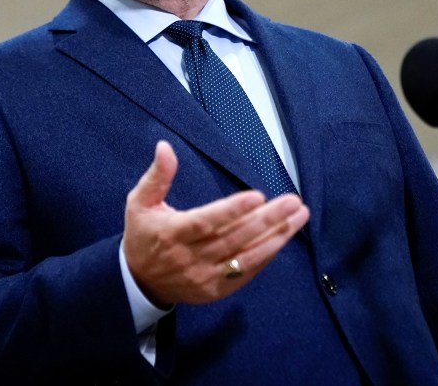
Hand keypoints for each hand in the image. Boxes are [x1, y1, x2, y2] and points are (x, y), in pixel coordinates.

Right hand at [122, 140, 309, 306]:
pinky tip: (283, 237)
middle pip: (234, 238)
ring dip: (276, 237)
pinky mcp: (216, 289)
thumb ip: (157, 176)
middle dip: (267, 219)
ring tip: (298, 216)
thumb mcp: (139, 203)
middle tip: (292, 202)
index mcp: (172, 234)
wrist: (139, 282)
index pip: (206, 222)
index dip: (232, 210)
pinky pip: (246, 272)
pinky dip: (267, 255)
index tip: (257, 196)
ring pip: (246, 256)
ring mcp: (205, 276)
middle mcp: (191, 258)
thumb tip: (165, 147)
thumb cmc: (143, 236)